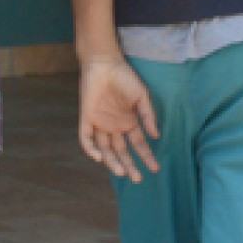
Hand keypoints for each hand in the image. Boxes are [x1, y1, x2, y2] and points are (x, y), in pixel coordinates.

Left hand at [77, 57, 161, 182]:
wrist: (104, 63)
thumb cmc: (124, 77)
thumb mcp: (141, 97)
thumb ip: (148, 116)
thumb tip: (156, 136)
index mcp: (128, 122)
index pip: (138, 145)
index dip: (146, 157)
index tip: (155, 169)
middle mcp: (114, 126)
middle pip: (121, 152)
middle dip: (129, 166)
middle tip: (137, 179)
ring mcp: (100, 124)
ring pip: (105, 149)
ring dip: (112, 162)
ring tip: (122, 172)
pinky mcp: (87, 119)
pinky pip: (86, 138)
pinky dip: (91, 149)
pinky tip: (99, 157)